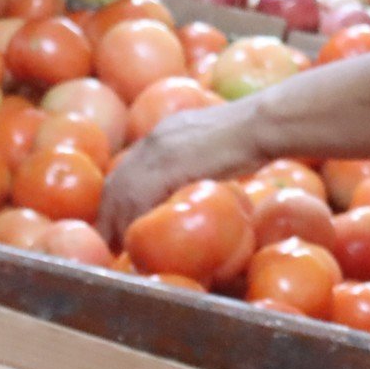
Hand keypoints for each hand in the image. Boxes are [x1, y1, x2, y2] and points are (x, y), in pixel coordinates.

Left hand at [98, 97, 266, 243]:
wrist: (261, 123)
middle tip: (108, 239)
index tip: (115, 218)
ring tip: (117, 245)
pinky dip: (134, 218)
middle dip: (109, 212)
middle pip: (117, 181)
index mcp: (162, 134)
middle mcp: (153, 140)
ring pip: (123, 190)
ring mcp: (159, 150)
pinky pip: (141, 196)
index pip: (127, 169)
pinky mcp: (169, 164)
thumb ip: (197, 164)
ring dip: (117, 220)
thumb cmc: (251, 136)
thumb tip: (196, 187)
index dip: (118, 196)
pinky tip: (135, 235)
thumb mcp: (212, 147)